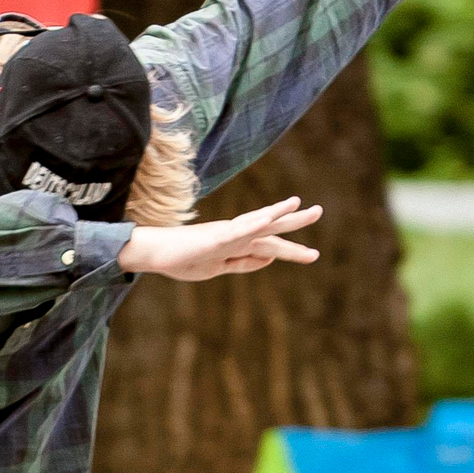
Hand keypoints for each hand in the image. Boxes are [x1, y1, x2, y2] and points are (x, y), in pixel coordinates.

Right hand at [116, 197, 321, 282]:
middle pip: (270, 228)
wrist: (154, 254)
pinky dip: (254, 223)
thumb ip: (244, 262)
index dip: (291, 250)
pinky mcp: (213, 237)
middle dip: (295, 221)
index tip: (312, 254)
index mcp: (237, 243)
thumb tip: (270, 258)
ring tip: (299, 205)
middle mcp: (235, 234)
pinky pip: (237, 230)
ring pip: (257, 223)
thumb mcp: (219, 267)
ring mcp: (225, 234)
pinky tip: (269, 218)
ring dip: (278, 214)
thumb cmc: (182, 259)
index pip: (269, 245)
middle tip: (319, 211)